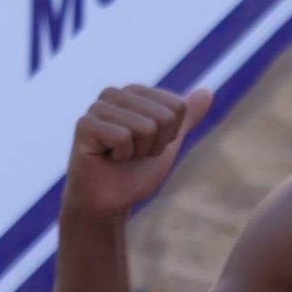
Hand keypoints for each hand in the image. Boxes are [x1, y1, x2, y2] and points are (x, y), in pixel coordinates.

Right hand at [64, 85, 213, 219]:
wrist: (109, 200)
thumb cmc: (136, 170)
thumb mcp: (168, 142)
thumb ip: (187, 116)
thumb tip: (208, 91)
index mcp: (136, 91)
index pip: (178, 107)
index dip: (170, 135)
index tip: (148, 145)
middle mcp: (115, 93)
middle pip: (164, 117)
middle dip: (154, 145)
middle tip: (133, 154)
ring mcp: (97, 107)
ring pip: (145, 127)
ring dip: (138, 152)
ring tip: (120, 156)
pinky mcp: (84, 124)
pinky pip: (123, 137)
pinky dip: (121, 156)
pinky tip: (107, 158)